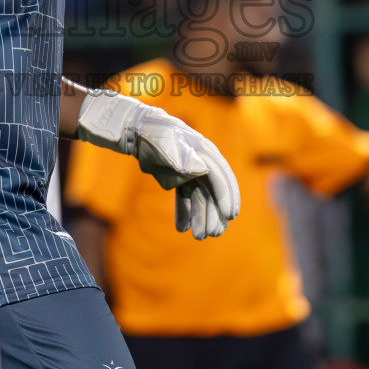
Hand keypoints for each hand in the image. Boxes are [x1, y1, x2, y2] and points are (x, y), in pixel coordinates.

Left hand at [77, 90, 241, 238]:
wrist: (138, 132)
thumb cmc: (155, 136)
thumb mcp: (168, 145)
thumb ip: (183, 158)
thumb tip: (202, 170)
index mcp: (205, 153)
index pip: (220, 178)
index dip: (226, 197)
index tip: (229, 216)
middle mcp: (202, 163)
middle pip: (212, 192)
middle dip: (213, 214)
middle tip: (212, 234)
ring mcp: (191, 172)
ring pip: (199, 199)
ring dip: (200, 217)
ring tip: (198, 237)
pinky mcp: (180, 179)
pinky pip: (185, 199)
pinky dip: (184, 213)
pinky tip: (181, 228)